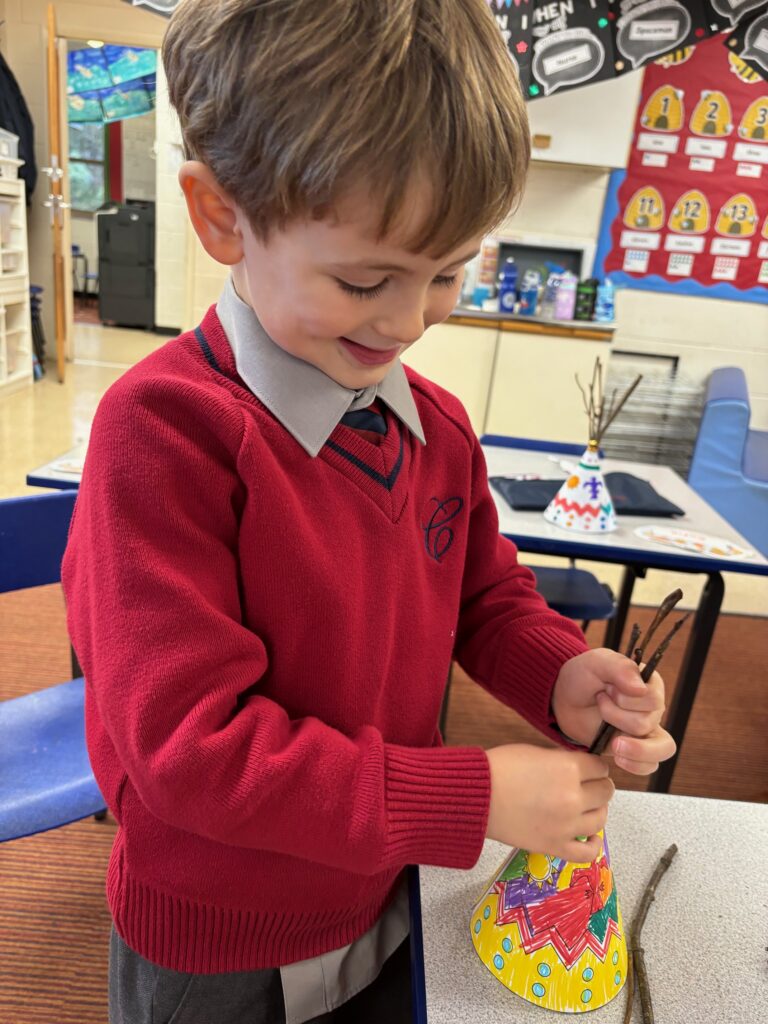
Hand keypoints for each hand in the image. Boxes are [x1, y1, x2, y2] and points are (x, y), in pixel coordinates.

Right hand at [485, 744, 613, 861]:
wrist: (475, 795)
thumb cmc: (499, 768)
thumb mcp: (536, 752)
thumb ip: (562, 760)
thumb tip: (579, 767)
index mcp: (568, 768)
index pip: (600, 766)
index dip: (594, 765)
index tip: (589, 767)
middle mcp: (573, 797)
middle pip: (605, 792)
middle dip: (598, 785)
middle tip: (587, 785)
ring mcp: (566, 825)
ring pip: (601, 818)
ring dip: (597, 810)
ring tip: (586, 806)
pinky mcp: (555, 846)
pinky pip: (589, 852)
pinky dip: (593, 843)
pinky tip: (588, 834)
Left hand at [551, 648, 675, 774]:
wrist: (565, 698)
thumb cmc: (583, 676)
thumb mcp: (597, 662)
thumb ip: (619, 667)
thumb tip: (641, 689)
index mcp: (650, 684)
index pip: (653, 698)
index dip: (625, 698)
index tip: (606, 689)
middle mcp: (653, 708)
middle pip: (647, 722)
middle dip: (615, 715)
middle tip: (600, 702)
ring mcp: (646, 730)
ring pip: (659, 747)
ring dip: (628, 742)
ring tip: (613, 742)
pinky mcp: (635, 749)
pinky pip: (651, 766)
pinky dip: (637, 765)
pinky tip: (618, 757)